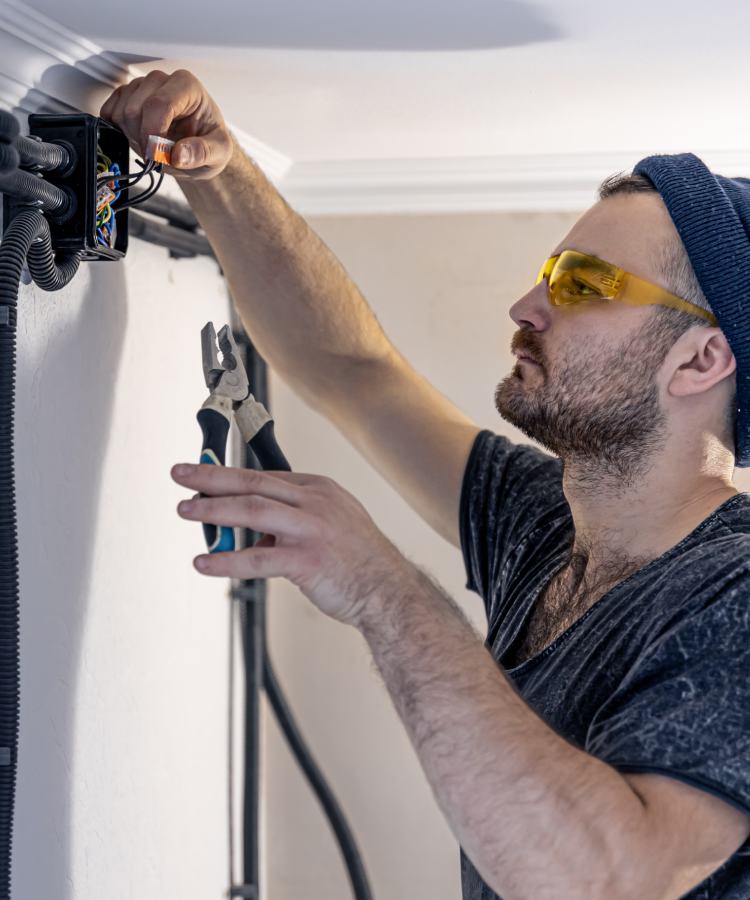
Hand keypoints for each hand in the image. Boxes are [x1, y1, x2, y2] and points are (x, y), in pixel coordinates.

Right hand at [99, 69, 232, 180]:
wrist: (199, 146)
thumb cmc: (209, 142)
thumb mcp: (219, 153)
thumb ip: (203, 152)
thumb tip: (179, 154)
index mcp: (187, 87)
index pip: (159, 104)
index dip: (153, 133)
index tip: (157, 155)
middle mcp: (162, 81)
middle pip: (135, 108)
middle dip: (143, 138)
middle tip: (159, 154)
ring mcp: (141, 87)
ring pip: (120, 111)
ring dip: (133, 136)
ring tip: (153, 145)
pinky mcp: (126, 97)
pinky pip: (109, 113)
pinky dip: (120, 132)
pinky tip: (138, 138)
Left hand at [171, 463, 407, 626]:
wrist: (388, 591)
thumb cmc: (358, 560)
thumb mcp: (332, 522)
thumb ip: (294, 519)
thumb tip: (251, 529)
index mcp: (318, 490)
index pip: (265, 476)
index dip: (229, 475)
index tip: (203, 475)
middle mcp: (314, 503)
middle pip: (252, 483)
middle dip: (211, 477)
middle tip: (181, 474)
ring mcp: (311, 530)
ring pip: (251, 511)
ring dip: (213, 510)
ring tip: (185, 510)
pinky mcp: (306, 561)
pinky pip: (257, 558)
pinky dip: (227, 560)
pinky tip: (204, 563)